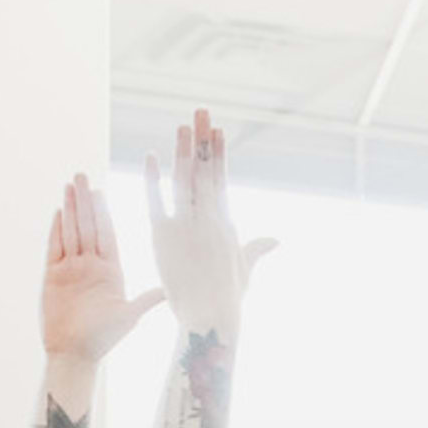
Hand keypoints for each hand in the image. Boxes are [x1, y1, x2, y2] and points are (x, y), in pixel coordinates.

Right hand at [42, 174, 161, 364]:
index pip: (107, 234)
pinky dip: (56, 230)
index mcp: (111, 271)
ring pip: (71, 232)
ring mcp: (72, 269)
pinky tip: (58, 211)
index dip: (104, 212)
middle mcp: (91, 266)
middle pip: (87, 227)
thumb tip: (172, 290)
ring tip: (69, 185)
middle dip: (84, 202)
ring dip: (70, 209)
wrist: (75, 355)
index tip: (102, 191)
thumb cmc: (104, 340)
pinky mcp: (53, 276)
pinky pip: (54, 248)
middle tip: (82, 177)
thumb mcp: (129, 316)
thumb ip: (147, 299)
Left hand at [144, 108, 275, 338]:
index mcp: (226, 222)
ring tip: (182, 124)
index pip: (220, 179)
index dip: (217, 153)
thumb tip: (274, 239)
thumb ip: (256, 248)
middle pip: (205, 171)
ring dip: (183, 149)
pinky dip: (154, 178)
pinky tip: (152, 157)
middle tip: (199, 111)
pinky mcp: (165, 236)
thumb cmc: (227, 299)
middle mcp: (209, 218)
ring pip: (185, 179)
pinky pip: (157, 201)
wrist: (210, 316)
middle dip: (202, 139)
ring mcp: (187, 224)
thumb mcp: (244, 268)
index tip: (215, 130)